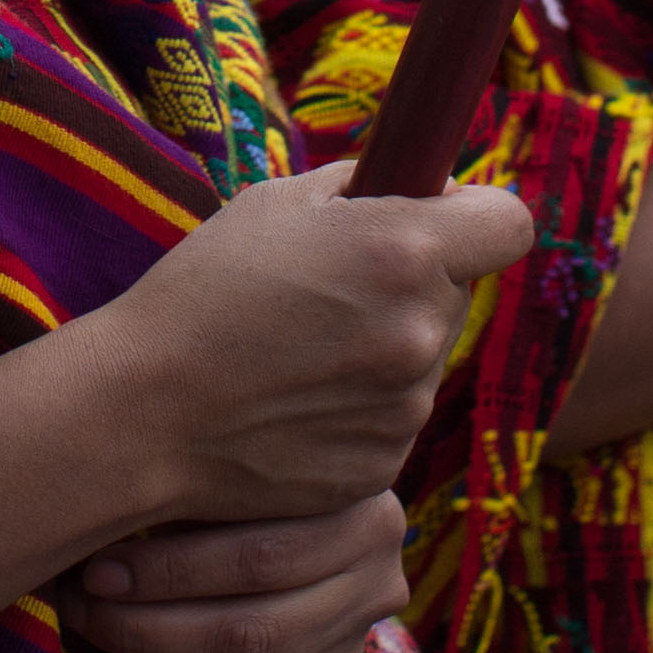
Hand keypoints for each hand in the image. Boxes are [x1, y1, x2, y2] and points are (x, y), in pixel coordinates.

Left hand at [68, 497, 413, 652]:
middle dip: (146, 626)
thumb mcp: (237, 466)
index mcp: (368, 520)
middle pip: (249, 637)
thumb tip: (102, 507)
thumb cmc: (238, 471)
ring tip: (99, 628)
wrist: (281, 508)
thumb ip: (198, 483)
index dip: (170, 572)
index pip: (263, 561)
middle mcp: (375, 592)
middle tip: (83, 601)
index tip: (97, 568)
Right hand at [86, 163, 532, 529]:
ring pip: (422, 359)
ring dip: (382, 349)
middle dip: (412, 284)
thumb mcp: (276, 204)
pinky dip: (356, 408)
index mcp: (404, 250)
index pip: (509, 222)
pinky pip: (391, 419)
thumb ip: (362, 189)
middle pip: (455, 293)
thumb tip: (416, 186)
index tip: (443, 220)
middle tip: (331, 290)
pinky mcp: (384, 466)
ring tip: (296, 354)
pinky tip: (290, 403)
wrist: (144, 411)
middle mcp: (420, 331)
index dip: (477, 216)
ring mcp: (406, 409)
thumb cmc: (201, 292)